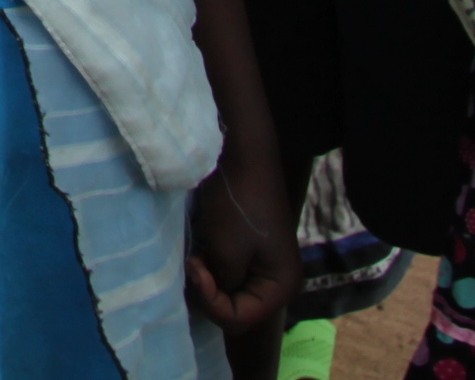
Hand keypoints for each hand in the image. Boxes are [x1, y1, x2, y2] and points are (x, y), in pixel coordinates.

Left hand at [183, 137, 297, 338]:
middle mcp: (277, 281)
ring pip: (228, 292)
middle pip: (236, 309)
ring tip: (194, 255)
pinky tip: (198, 249)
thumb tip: (211, 298)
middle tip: (193, 263)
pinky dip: (210, 267)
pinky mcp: (249, 251)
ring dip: (207, 280)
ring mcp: (263, 266)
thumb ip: (221, 286)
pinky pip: (227, 273)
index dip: (211, 301)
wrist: (241, 156)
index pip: (240, 318)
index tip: (195, 268)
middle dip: (209, 293)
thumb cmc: (236, 205)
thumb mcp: (226, 253)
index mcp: (281, 286)